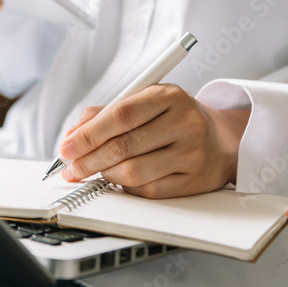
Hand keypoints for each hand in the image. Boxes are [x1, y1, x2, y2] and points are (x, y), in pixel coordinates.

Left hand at [58, 84, 250, 198]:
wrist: (220, 139)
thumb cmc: (173, 119)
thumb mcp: (146, 102)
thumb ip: (106, 113)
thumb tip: (71, 136)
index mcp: (169, 96)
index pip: (120, 115)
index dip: (88, 134)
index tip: (66, 146)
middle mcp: (185, 123)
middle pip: (124, 146)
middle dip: (88, 159)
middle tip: (70, 166)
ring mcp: (192, 153)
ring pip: (134, 172)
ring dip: (106, 174)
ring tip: (95, 170)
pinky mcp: (194, 181)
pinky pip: (148, 190)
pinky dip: (126, 186)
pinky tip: (120, 178)